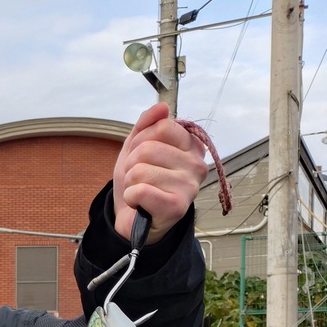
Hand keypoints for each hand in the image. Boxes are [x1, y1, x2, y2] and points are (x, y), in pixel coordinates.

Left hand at [112, 103, 208, 244]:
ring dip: (129, 182)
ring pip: (139, 170)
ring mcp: (190, 186)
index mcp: (192, 146)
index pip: (162, 127)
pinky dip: (131, 197)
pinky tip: (139, 203)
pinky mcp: (177, 207)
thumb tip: (162, 107)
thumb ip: (147, 124)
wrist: (136, 220)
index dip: (141, 140)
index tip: (141, 156)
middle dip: (131, 164)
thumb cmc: (141, 182)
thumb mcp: (138, 148)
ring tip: (140, 191)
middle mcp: (197, 165)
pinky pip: (140, 190)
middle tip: (138, 178)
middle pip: (148, 149)